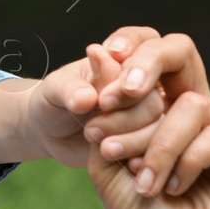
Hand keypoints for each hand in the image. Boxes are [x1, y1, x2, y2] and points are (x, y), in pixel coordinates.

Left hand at [22, 47, 164, 168]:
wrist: (51, 133)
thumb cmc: (53, 101)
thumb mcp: (52, 90)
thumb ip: (69, 88)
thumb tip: (87, 98)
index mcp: (124, 56)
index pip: (147, 47)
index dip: (135, 69)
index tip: (103, 98)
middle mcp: (144, 82)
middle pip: (152, 95)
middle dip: (123, 114)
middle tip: (91, 128)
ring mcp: (150, 113)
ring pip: (158, 124)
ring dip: (129, 136)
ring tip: (97, 144)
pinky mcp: (149, 141)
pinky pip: (156, 149)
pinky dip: (138, 155)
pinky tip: (121, 161)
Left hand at [84, 33, 209, 208]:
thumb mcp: (106, 158)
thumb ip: (104, 107)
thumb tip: (97, 49)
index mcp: (160, 106)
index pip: (147, 58)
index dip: (123, 64)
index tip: (91, 104)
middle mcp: (194, 112)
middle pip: (177, 58)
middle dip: (139, 79)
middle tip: (104, 125)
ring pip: (192, 105)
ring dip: (157, 143)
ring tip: (141, 182)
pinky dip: (187, 161)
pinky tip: (174, 189)